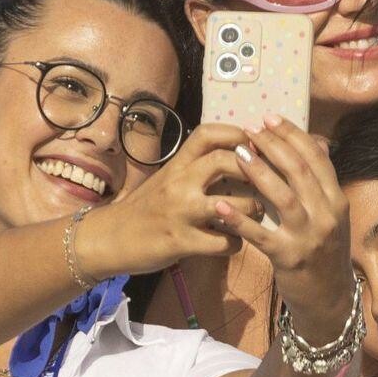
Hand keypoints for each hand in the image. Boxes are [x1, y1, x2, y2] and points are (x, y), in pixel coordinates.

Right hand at [83, 123, 259, 277]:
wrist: (111, 238)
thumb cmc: (144, 208)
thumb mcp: (166, 178)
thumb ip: (193, 166)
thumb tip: (231, 154)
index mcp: (176, 164)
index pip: (208, 134)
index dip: (236, 134)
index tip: (254, 144)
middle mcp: (179, 183)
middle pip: (225, 162)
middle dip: (253, 170)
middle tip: (266, 180)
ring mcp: (181, 213)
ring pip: (232, 205)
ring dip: (252, 210)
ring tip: (255, 214)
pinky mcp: (182, 242)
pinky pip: (224, 242)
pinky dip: (236, 242)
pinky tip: (235, 241)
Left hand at [215, 118, 354, 344]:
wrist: (328, 300)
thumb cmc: (323, 253)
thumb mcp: (331, 216)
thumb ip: (321, 184)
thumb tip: (315, 143)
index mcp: (337, 201)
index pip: (316, 158)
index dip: (292, 135)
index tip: (269, 118)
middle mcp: (327, 216)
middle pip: (299, 170)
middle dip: (273, 145)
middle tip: (249, 130)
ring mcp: (309, 237)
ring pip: (282, 196)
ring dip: (258, 172)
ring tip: (237, 154)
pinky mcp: (288, 258)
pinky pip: (260, 235)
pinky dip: (239, 218)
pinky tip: (219, 205)